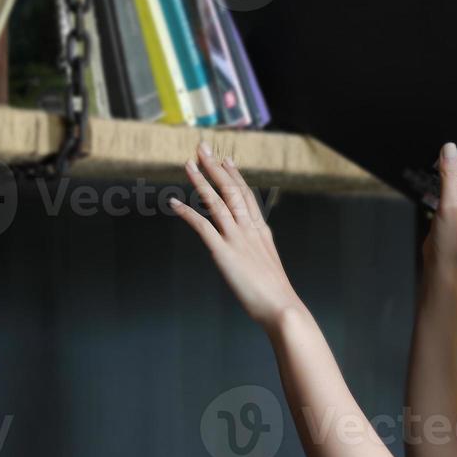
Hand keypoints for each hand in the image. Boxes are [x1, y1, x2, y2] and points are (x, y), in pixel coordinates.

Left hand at [170, 141, 303, 329]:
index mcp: (261, 232)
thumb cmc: (277, 296)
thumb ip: (260, 255)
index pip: (247, 196)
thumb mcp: (270, 267)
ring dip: (201, 181)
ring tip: (188, 164)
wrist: (282, 308)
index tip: (226, 160)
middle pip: (231, 190)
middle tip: (203, 148)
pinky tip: (174, 203)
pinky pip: (202, 226)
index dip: (234, 176)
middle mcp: (250, 229)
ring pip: (217, 201)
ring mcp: (237, 239)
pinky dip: (187, 212)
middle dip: (216, 168)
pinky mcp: (224, 252)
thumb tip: (254, 254)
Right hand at [421, 142, 456, 275]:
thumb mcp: (448, 205)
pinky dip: (448, 177)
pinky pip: (456, 184)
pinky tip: (436, 171)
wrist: (442, 265)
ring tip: (442, 152)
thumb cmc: (451, 242)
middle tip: (454, 137)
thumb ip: (449, 175)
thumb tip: (450, 147)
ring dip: (456, 166)